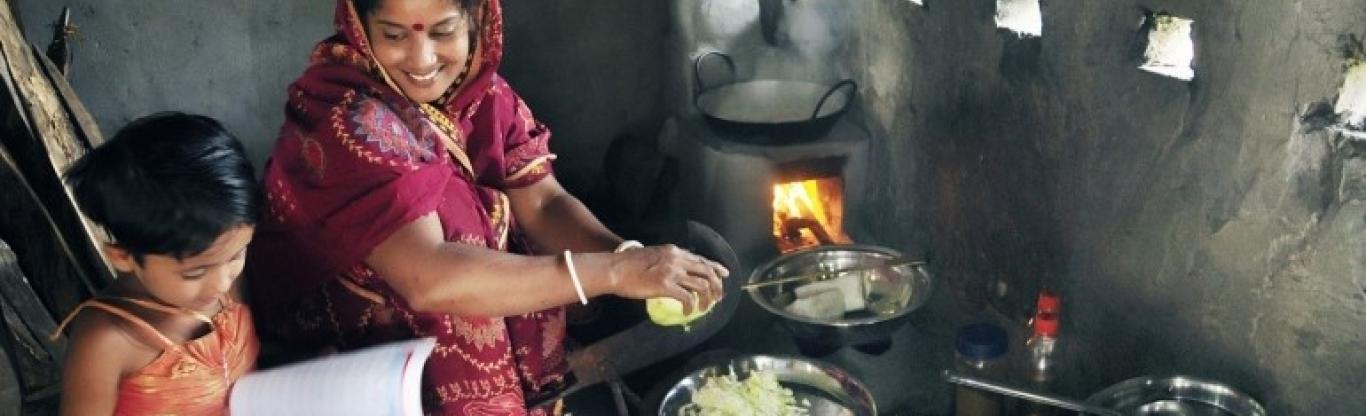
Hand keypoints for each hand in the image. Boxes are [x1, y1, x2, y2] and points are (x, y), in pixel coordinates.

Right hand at [609, 244, 728, 313]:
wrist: (615, 269)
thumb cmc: (629, 265)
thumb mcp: (654, 255)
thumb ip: (668, 261)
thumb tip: (678, 271)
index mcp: (674, 251)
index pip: (701, 259)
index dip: (715, 267)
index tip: (724, 274)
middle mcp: (677, 260)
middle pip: (707, 271)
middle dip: (717, 285)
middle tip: (718, 297)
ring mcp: (672, 272)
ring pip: (702, 285)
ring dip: (706, 299)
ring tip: (704, 308)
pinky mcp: (666, 286)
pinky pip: (687, 298)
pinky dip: (691, 307)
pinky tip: (688, 312)